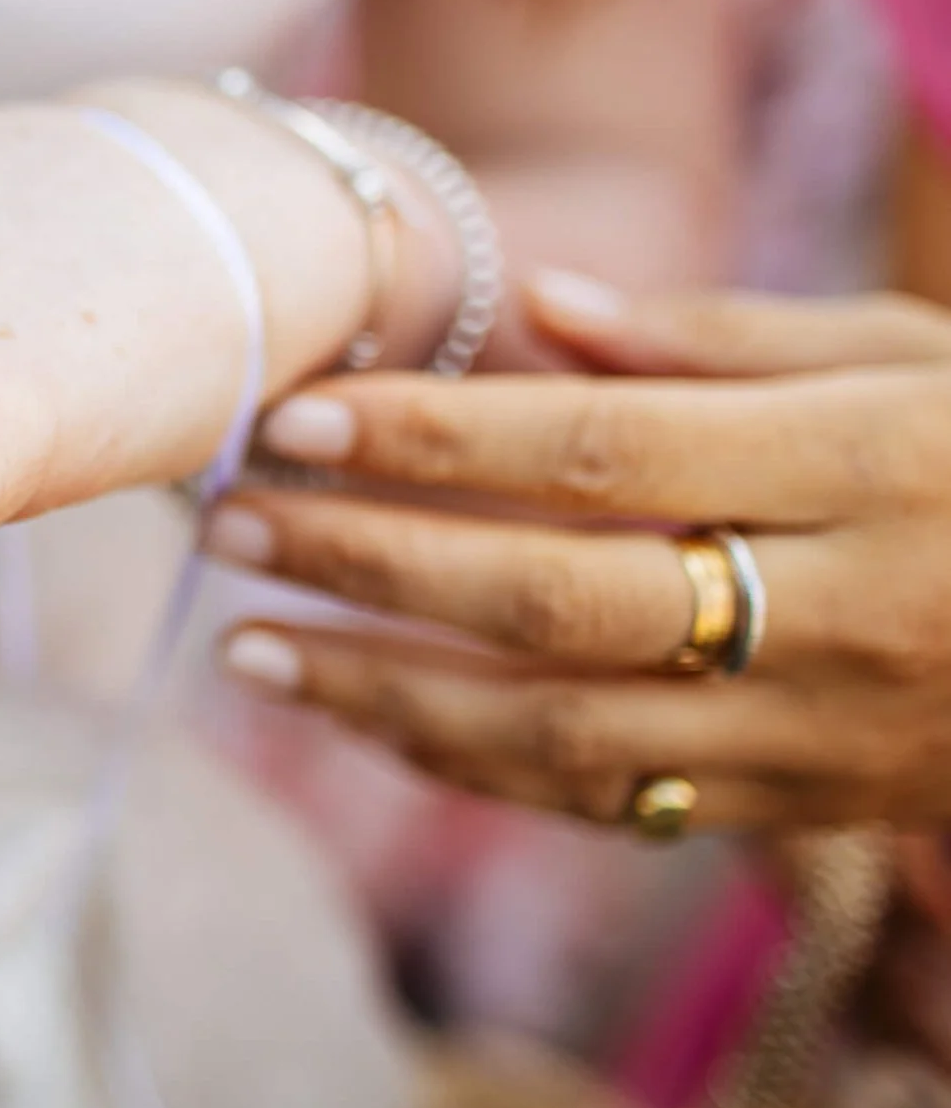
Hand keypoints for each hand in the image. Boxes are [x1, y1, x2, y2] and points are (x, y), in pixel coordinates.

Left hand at [206, 275, 950, 832]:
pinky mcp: (804, 806)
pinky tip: (363, 717)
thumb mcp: (906, 351)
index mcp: (861, 459)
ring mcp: (821, 729)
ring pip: (560, 731)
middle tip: (225, 524)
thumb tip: (531, 300)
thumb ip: (718, 334)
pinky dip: (468, 764)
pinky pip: (606, 801)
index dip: (431, 435)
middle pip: (551, 594)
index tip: (290, 415)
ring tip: (248, 645)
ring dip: (382, 693)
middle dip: (367, 561)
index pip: (598, 448)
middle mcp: (839, 604)